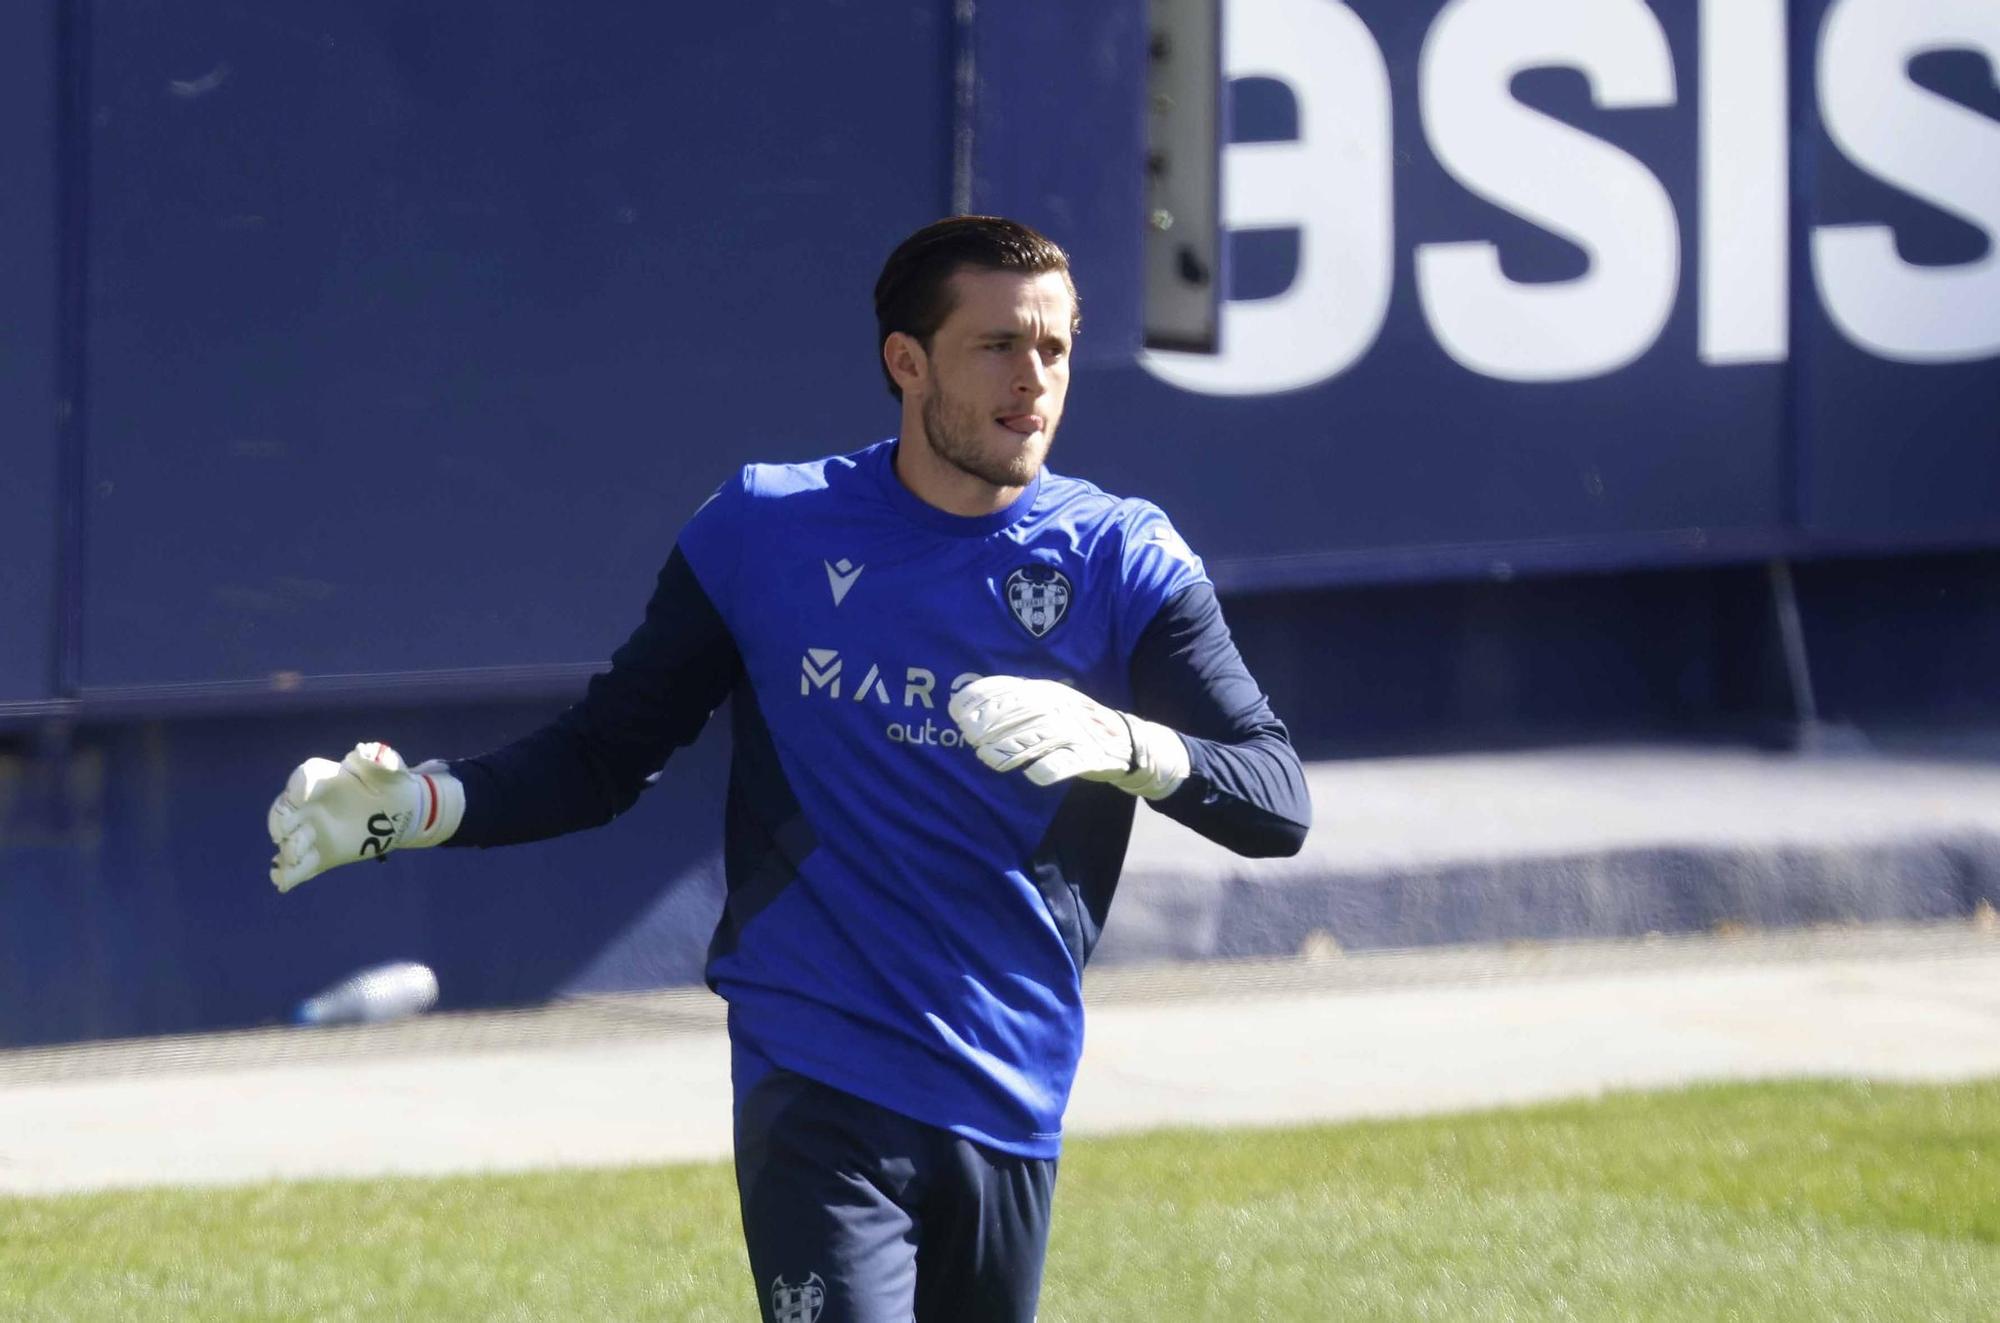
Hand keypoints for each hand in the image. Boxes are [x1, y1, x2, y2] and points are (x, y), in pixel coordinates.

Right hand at [267, 742, 463, 891]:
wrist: (403, 812)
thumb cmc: (392, 784)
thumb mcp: (392, 769)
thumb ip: (381, 759)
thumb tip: (365, 751)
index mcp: (326, 778)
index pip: (304, 777)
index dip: (299, 785)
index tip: (303, 795)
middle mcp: (312, 805)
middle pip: (283, 810)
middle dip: (280, 820)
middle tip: (285, 831)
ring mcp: (314, 832)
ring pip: (289, 841)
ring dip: (287, 850)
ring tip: (293, 858)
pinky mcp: (322, 856)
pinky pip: (300, 867)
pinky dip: (288, 875)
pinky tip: (282, 883)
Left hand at [948, 676, 1188, 799]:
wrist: (1125, 742)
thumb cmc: (1074, 724)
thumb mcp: (1046, 704)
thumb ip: (1010, 702)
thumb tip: (961, 702)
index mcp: (1048, 692)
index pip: (1013, 690)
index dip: (984, 699)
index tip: (956, 711)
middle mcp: (1062, 707)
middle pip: (1023, 713)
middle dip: (994, 725)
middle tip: (969, 738)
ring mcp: (1077, 731)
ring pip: (1042, 738)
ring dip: (1013, 748)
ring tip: (989, 759)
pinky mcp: (1092, 756)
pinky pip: (1070, 762)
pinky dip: (1052, 768)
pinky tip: (1033, 776)